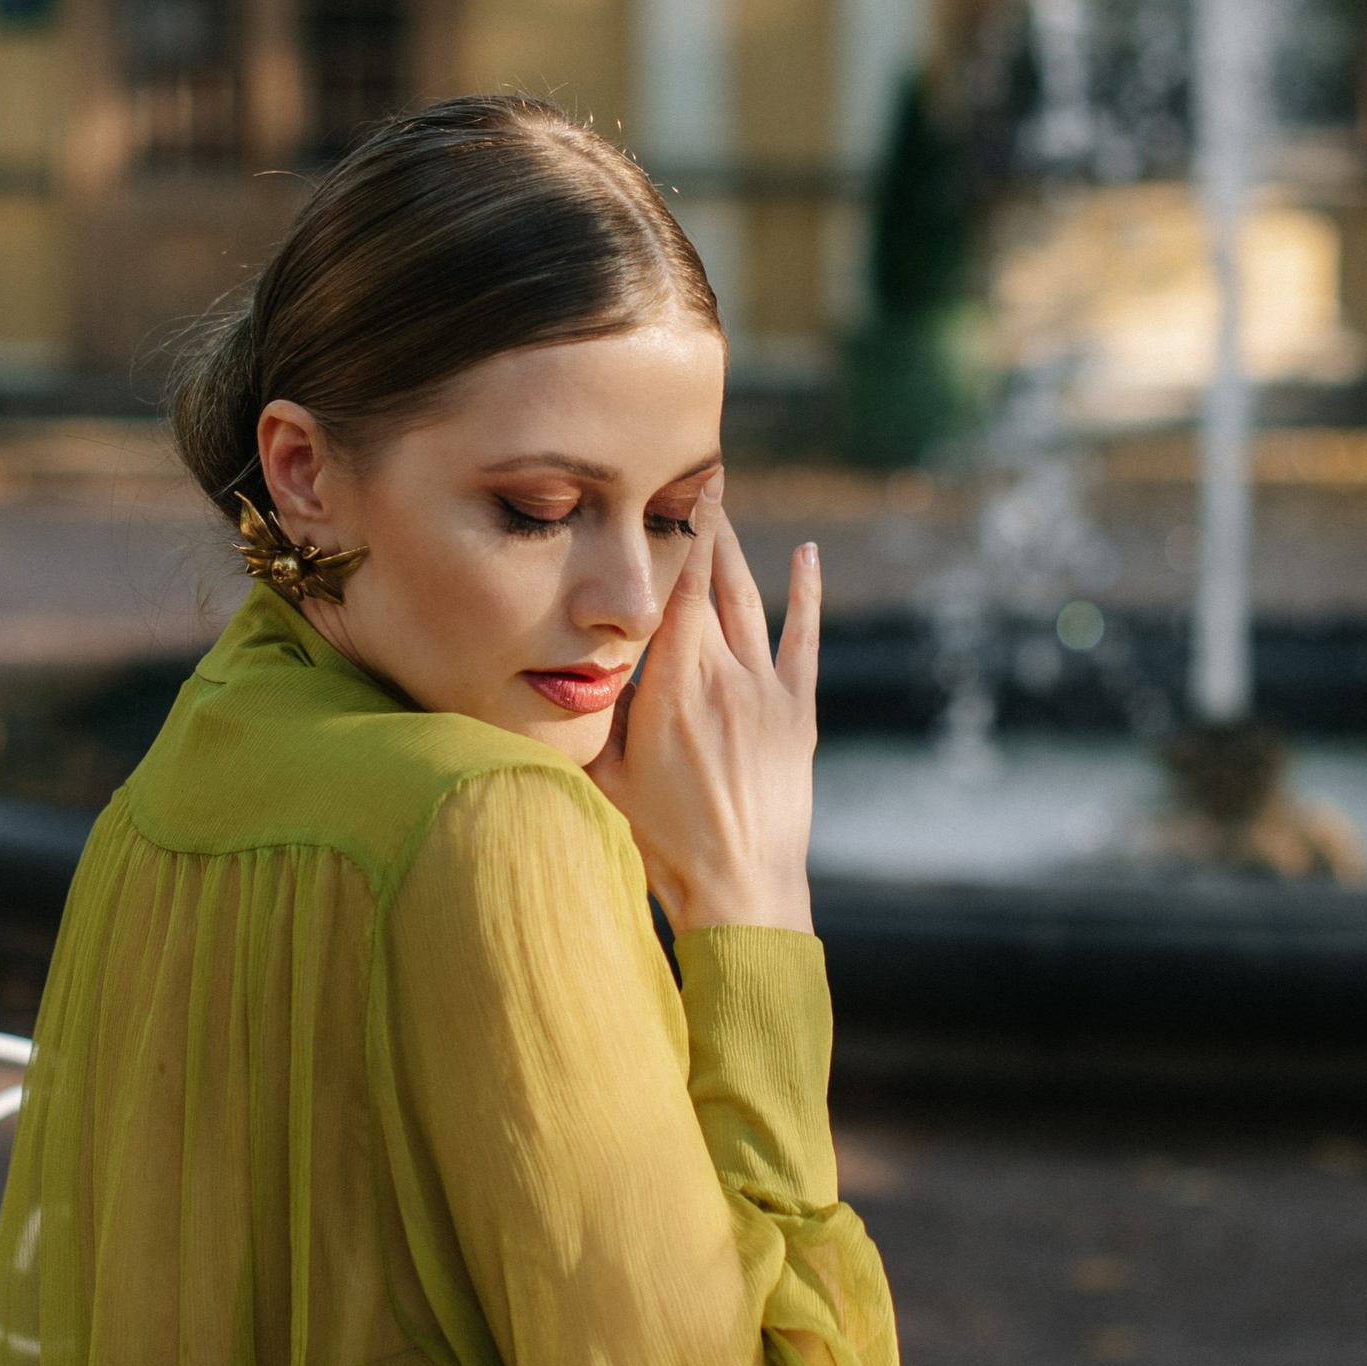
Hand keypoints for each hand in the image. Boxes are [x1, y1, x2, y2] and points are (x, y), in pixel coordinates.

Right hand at [589, 491, 818, 934]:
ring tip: (724, 508)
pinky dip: (806, 594)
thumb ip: (592, 718)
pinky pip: (804, 638)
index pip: (676, 591)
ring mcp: (766, 691)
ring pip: (751, 602)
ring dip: (738, 553)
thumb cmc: (663, 841)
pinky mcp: (797, 712)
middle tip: (694, 478)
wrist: (741, 887)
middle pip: (714, 584)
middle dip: (704, 529)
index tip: (679, 486)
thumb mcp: (607, 775)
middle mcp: (723, 676)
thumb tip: (561, 673)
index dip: (681, 534)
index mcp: (672, 686)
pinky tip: (805, 554)